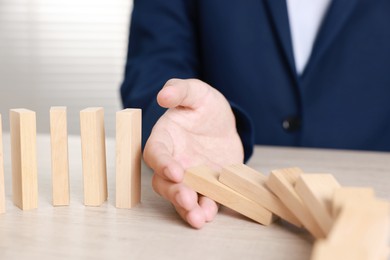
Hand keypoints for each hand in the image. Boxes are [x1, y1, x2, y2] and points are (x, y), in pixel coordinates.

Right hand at [143, 78, 243, 227]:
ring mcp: (189, 176)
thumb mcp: (197, 92)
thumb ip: (180, 91)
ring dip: (188, 209)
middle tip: (188, 200)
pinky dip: (206, 209)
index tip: (176, 171)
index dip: (162, 163)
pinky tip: (211, 214)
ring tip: (200, 218)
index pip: (156, 153)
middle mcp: (173, 161)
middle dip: (175, 193)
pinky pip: (203, 200)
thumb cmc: (205, 107)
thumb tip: (163, 95)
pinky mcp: (206, 186)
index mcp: (165, 139)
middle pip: (164, 182)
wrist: (223, 124)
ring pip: (181, 196)